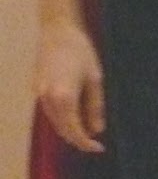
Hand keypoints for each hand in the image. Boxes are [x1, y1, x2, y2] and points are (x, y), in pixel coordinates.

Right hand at [34, 20, 106, 152]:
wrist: (58, 30)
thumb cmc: (80, 51)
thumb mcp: (94, 80)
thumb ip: (95, 107)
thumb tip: (97, 130)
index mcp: (64, 97)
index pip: (74, 131)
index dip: (86, 143)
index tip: (98, 148)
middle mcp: (48, 98)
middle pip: (62, 129)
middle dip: (77, 138)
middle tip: (94, 142)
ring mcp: (39, 93)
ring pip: (54, 121)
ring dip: (68, 129)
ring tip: (85, 129)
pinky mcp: (36, 88)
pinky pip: (49, 110)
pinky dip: (60, 118)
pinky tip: (73, 115)